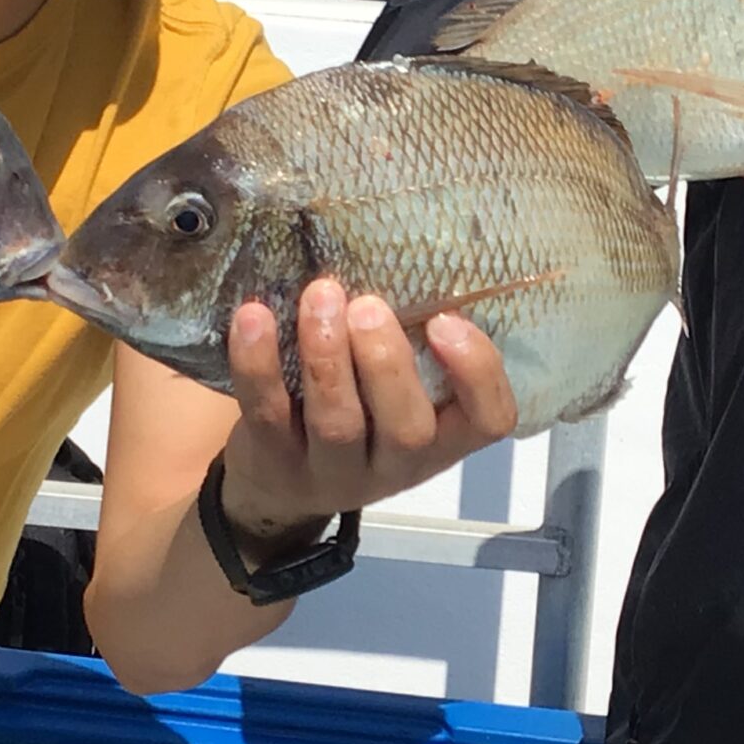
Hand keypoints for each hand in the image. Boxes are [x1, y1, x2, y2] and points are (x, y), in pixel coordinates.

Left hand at [217, 278, 517, 554]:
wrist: (279, 486)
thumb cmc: (358, 414)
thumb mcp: (398, 396)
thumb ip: (413, 349)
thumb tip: (411, 258)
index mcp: (441, 442)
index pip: (489, 421)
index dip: (478, 373)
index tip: (445, 319)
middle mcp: (395, 465)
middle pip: (407, 430)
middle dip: (388, 363)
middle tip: (367, 306)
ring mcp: (332, 471)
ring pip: (337, 423)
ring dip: (327, 356)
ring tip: (320, 297)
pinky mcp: (274, 462)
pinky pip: (267, 414)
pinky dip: (258, 364)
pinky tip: (254, 318)